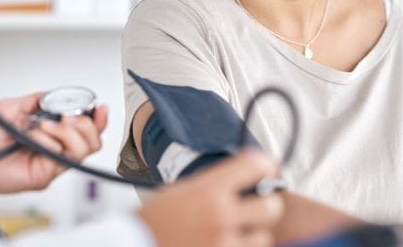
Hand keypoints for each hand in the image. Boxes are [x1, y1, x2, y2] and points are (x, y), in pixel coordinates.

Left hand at [0, 92, 108, 194]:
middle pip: (91, 140)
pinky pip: (61, 157)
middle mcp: (53, 146)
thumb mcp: (10, 106)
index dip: (96, 118)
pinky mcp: (43, 174)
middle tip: (69, 116)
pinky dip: (50, 141)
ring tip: (47, 125)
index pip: (83, 127)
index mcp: (48, 130)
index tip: (98, 107)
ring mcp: (49, 161)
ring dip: (68, 132)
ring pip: (83, 150)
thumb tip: (54, 95)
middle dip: (87, 124)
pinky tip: (36, 136)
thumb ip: (34, 101)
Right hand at [137, 150, 283, 246]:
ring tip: (235, 233)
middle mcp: (219, 216)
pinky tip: (226, 243)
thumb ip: (214, 185)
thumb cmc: (153, 221)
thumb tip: (247, 180)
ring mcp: (222, 243)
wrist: (132, 245)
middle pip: (271, 206)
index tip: (267, 168)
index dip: (266, 164)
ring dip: (253, 235)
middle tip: (257, 207)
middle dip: (266, 206)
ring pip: (263, 238)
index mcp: (207, 190)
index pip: (255, 165)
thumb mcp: (180, 191)